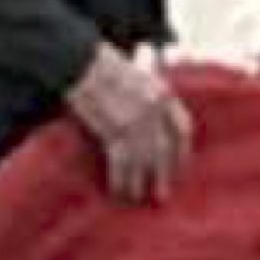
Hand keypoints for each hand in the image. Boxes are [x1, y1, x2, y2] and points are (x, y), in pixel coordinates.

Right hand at [63, 43, 191, 202]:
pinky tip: (119, 190)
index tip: (180, 166)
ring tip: (136, 198)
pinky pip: (122, 161)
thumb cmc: (101, 65)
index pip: (182, 128)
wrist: (77, 61)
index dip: (181, 151)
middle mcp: (156, 108)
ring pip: (144, 159)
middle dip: (163, 173)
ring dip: (140, 182)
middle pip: (165, 149)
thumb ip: (148, 96)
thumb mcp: (138, 75)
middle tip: (161, 194)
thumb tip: (150, 122)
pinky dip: (121, 179)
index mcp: (164, 93)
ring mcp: (137, 120)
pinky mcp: (114, 129)